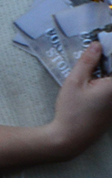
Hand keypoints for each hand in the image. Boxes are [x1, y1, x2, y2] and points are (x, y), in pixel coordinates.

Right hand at [46, 42, 111, 158]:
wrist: (71, 138)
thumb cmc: (72, 109)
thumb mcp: (75, 81)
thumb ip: (88, 62)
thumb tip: (97, 45)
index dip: (110, 50)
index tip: (102, 42)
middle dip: (107, 59)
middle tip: (96, 48)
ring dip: (106, 70)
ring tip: (93, 59)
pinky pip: (111, 90)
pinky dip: (105, 80)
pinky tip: (93, 76)